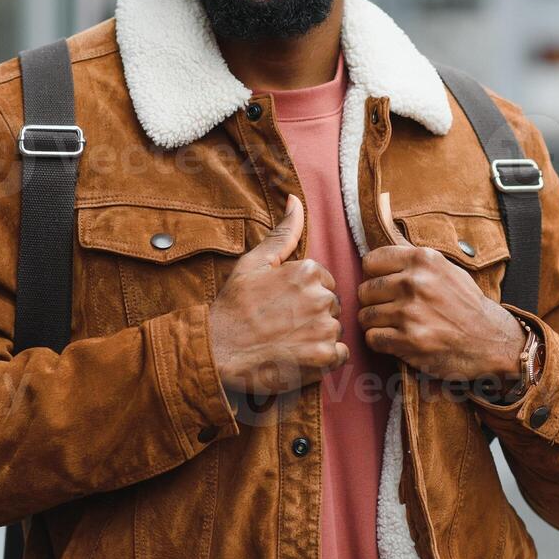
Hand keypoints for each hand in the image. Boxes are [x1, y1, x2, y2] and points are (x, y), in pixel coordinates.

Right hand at [208, 194, 349, 393]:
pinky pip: (340, 355)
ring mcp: (323, 327)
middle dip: (313, 315)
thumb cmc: (234, 306)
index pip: (324, 282)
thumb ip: (282, 233)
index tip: (282, 306)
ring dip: (318, 337)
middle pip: (331, 306)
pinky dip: (324, 359)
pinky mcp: (323, 356)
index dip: (304, 296)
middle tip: (283, 326)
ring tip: (288, 341)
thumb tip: (296, 200)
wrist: (218, 351)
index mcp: (308, 270)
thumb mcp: (254, 263)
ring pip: (335, 329)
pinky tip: (300, 357)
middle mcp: (320, 296)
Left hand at [357, 192, 524, 381]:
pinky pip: (372, 338)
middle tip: (392, 308)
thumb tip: (383, 201)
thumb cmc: (462, 301)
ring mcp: (411, 313)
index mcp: (422, 259)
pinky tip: (399, 339)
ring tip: (397, 324)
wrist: (488, 338)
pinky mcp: (409, 341)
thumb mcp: (442, 266)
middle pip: (365, 290)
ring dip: (377, 323)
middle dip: (374, 302)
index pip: (370, 261)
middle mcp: (415, 282)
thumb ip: (408, 247)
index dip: (375, 276)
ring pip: (366, 316)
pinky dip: (381, 342)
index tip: (386, 285)